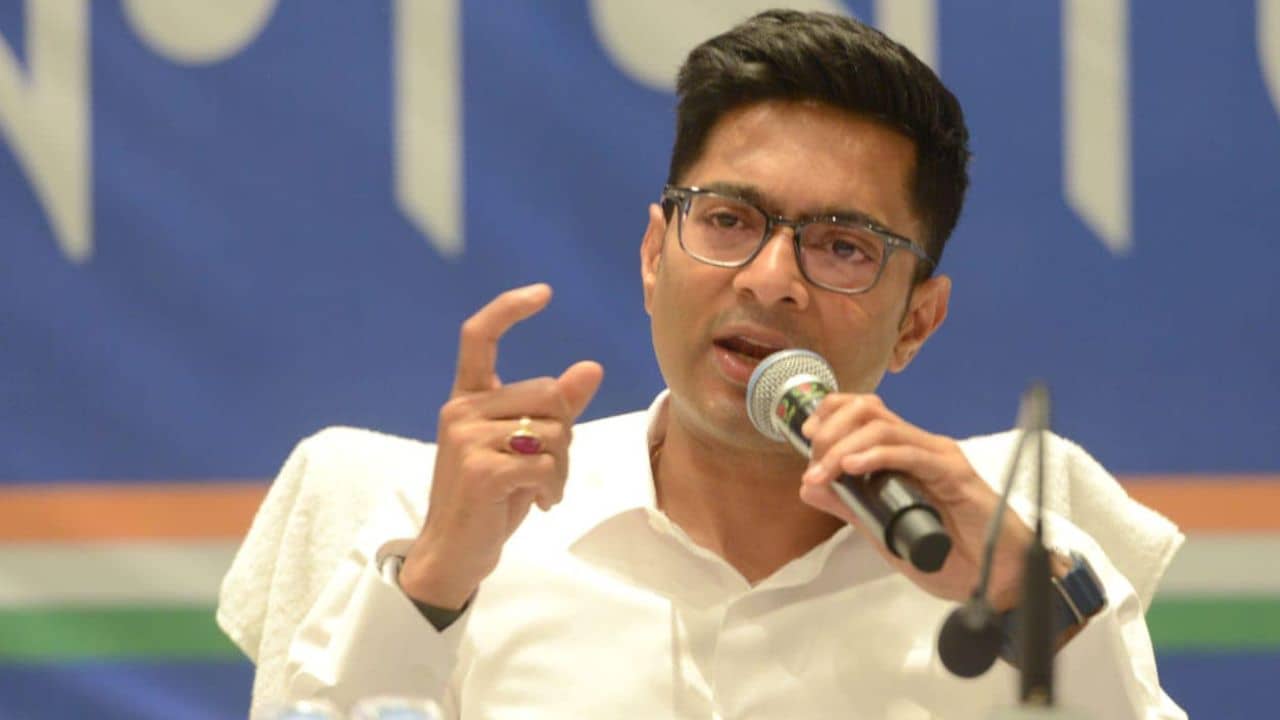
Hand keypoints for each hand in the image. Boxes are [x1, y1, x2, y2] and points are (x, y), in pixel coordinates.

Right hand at [399, 284, 603, 608]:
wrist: (454, 553)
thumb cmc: (490, 500)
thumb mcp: (524, 449)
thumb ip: (557, 409)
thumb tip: (591, 367)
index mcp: (467, 399)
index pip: (478, 336)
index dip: (509, 308)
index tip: (544, 293)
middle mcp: (461, 411)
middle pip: (548, 393)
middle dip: (565, 433)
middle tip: (551, 468)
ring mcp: (467, 439)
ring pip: (553, 431)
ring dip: (562, 467)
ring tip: (543, 490)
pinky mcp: (482, 470)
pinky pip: (545, 464)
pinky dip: (553, 487)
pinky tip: (540, 503)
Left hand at [797, 393, 1033, 609]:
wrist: (998, 581)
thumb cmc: (951, 556)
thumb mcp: (883, 531)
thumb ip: (850, 507)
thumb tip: (809, 485)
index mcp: (905, 455)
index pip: (863, 411)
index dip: (830, 415)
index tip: (806, 438)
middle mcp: (921, 447)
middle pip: (867, 410)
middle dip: (830, 429)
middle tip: (815, 464)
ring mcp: (938, 457)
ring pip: (882, 427)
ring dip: (844, 446)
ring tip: (825, 472)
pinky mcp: (955, 473)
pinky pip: (910, 453)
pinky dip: (875, 456)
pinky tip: (853, 468)